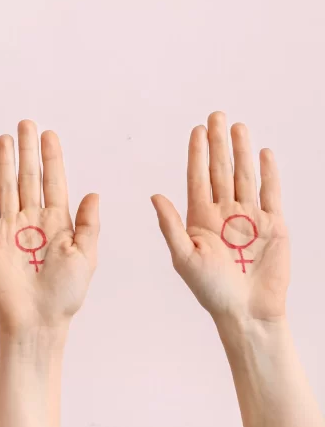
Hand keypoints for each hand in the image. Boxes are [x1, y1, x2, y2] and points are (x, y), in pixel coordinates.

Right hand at [0, 121, 99, 334]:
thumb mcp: (86, 257)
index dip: (51, 157)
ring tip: (5, 137)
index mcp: (58, 222)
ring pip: (7, 186)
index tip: (49, 134)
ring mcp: (9, 227)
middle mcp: (32, 219)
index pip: (54, 181)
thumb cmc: (64, 294)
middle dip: (28, 150)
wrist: (36, 320)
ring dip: (6, 161)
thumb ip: (89, 225)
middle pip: (29, 177)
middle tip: (26, 123)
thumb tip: (93, 193)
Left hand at [152, 111, 287, 322]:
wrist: (246, 311)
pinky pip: (270, 193)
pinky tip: (263, 153)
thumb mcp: (184, 257)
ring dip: (241, 151)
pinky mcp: (273, 225)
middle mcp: (224, 212)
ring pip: (244, 176)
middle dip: (218, 143)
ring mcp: (249, 217)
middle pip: (221, 170)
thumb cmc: (211, 290)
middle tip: (216, 115)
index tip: (196, 130)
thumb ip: (171, 225)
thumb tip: (155, 195)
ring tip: (237, 127)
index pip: (197, 178)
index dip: (197, 154)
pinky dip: (268, 173)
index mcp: (200, 218)